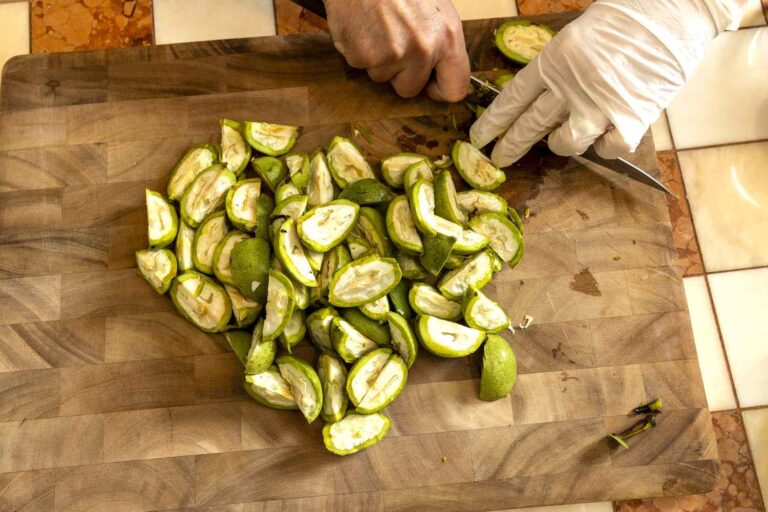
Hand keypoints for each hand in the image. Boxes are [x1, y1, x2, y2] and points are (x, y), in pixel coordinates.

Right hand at [324, 0, 470, 101]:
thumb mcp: (437, 8)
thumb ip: (441, 42)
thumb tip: (441, 70)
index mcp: (448, 37)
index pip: (455, 88)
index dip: (440, 90)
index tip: (430, 85)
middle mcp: (423, 50)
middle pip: (410, 89)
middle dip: (400, 74)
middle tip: (393, 43)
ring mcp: (392, 55)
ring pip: (382, 77)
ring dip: (378, 59)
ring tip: (377, 26)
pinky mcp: (364, 56)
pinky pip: (361, 65)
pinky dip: (359, 50)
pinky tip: (362, 25)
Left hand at [470, 0, 741, 165]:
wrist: (675, 10)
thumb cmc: (627, 17)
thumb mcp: (577, 36)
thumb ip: (557, 69)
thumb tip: (541, 101)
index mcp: (554, 60)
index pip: (512, 99)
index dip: (493, 123)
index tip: (479, 138)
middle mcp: (571, 86)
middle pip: (528, 127)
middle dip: (509, 147)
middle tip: (497, 160)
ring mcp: (600, 105)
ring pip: (564, 144)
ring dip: (561, 145)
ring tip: (565, 138)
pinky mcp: (630, 120)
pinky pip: (606, 149)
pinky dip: (605, 145)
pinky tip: (608, 134)